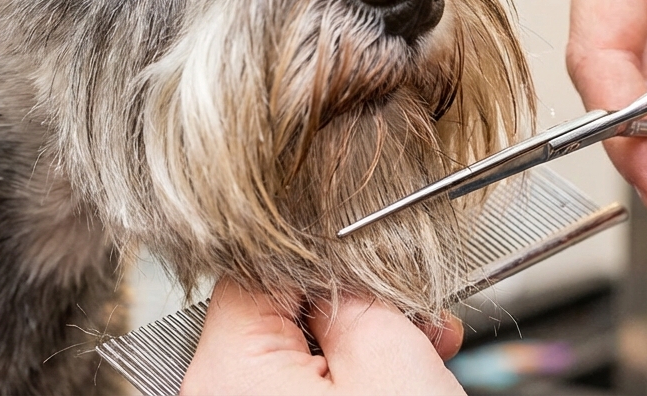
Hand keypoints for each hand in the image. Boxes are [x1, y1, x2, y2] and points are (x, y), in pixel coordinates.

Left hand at [181, 279, 464, 395]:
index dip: (326, 264)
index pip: (255, 270)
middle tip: (418, 326)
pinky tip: (392, 394)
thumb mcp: (390, 364)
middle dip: (350, 316)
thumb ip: (355, 298)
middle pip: (272, 319)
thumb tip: (342, 276)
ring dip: (354, 357)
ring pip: (288, 366)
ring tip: (421, 365)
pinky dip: (342, 394)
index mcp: (224, 370)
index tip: (379, 278)